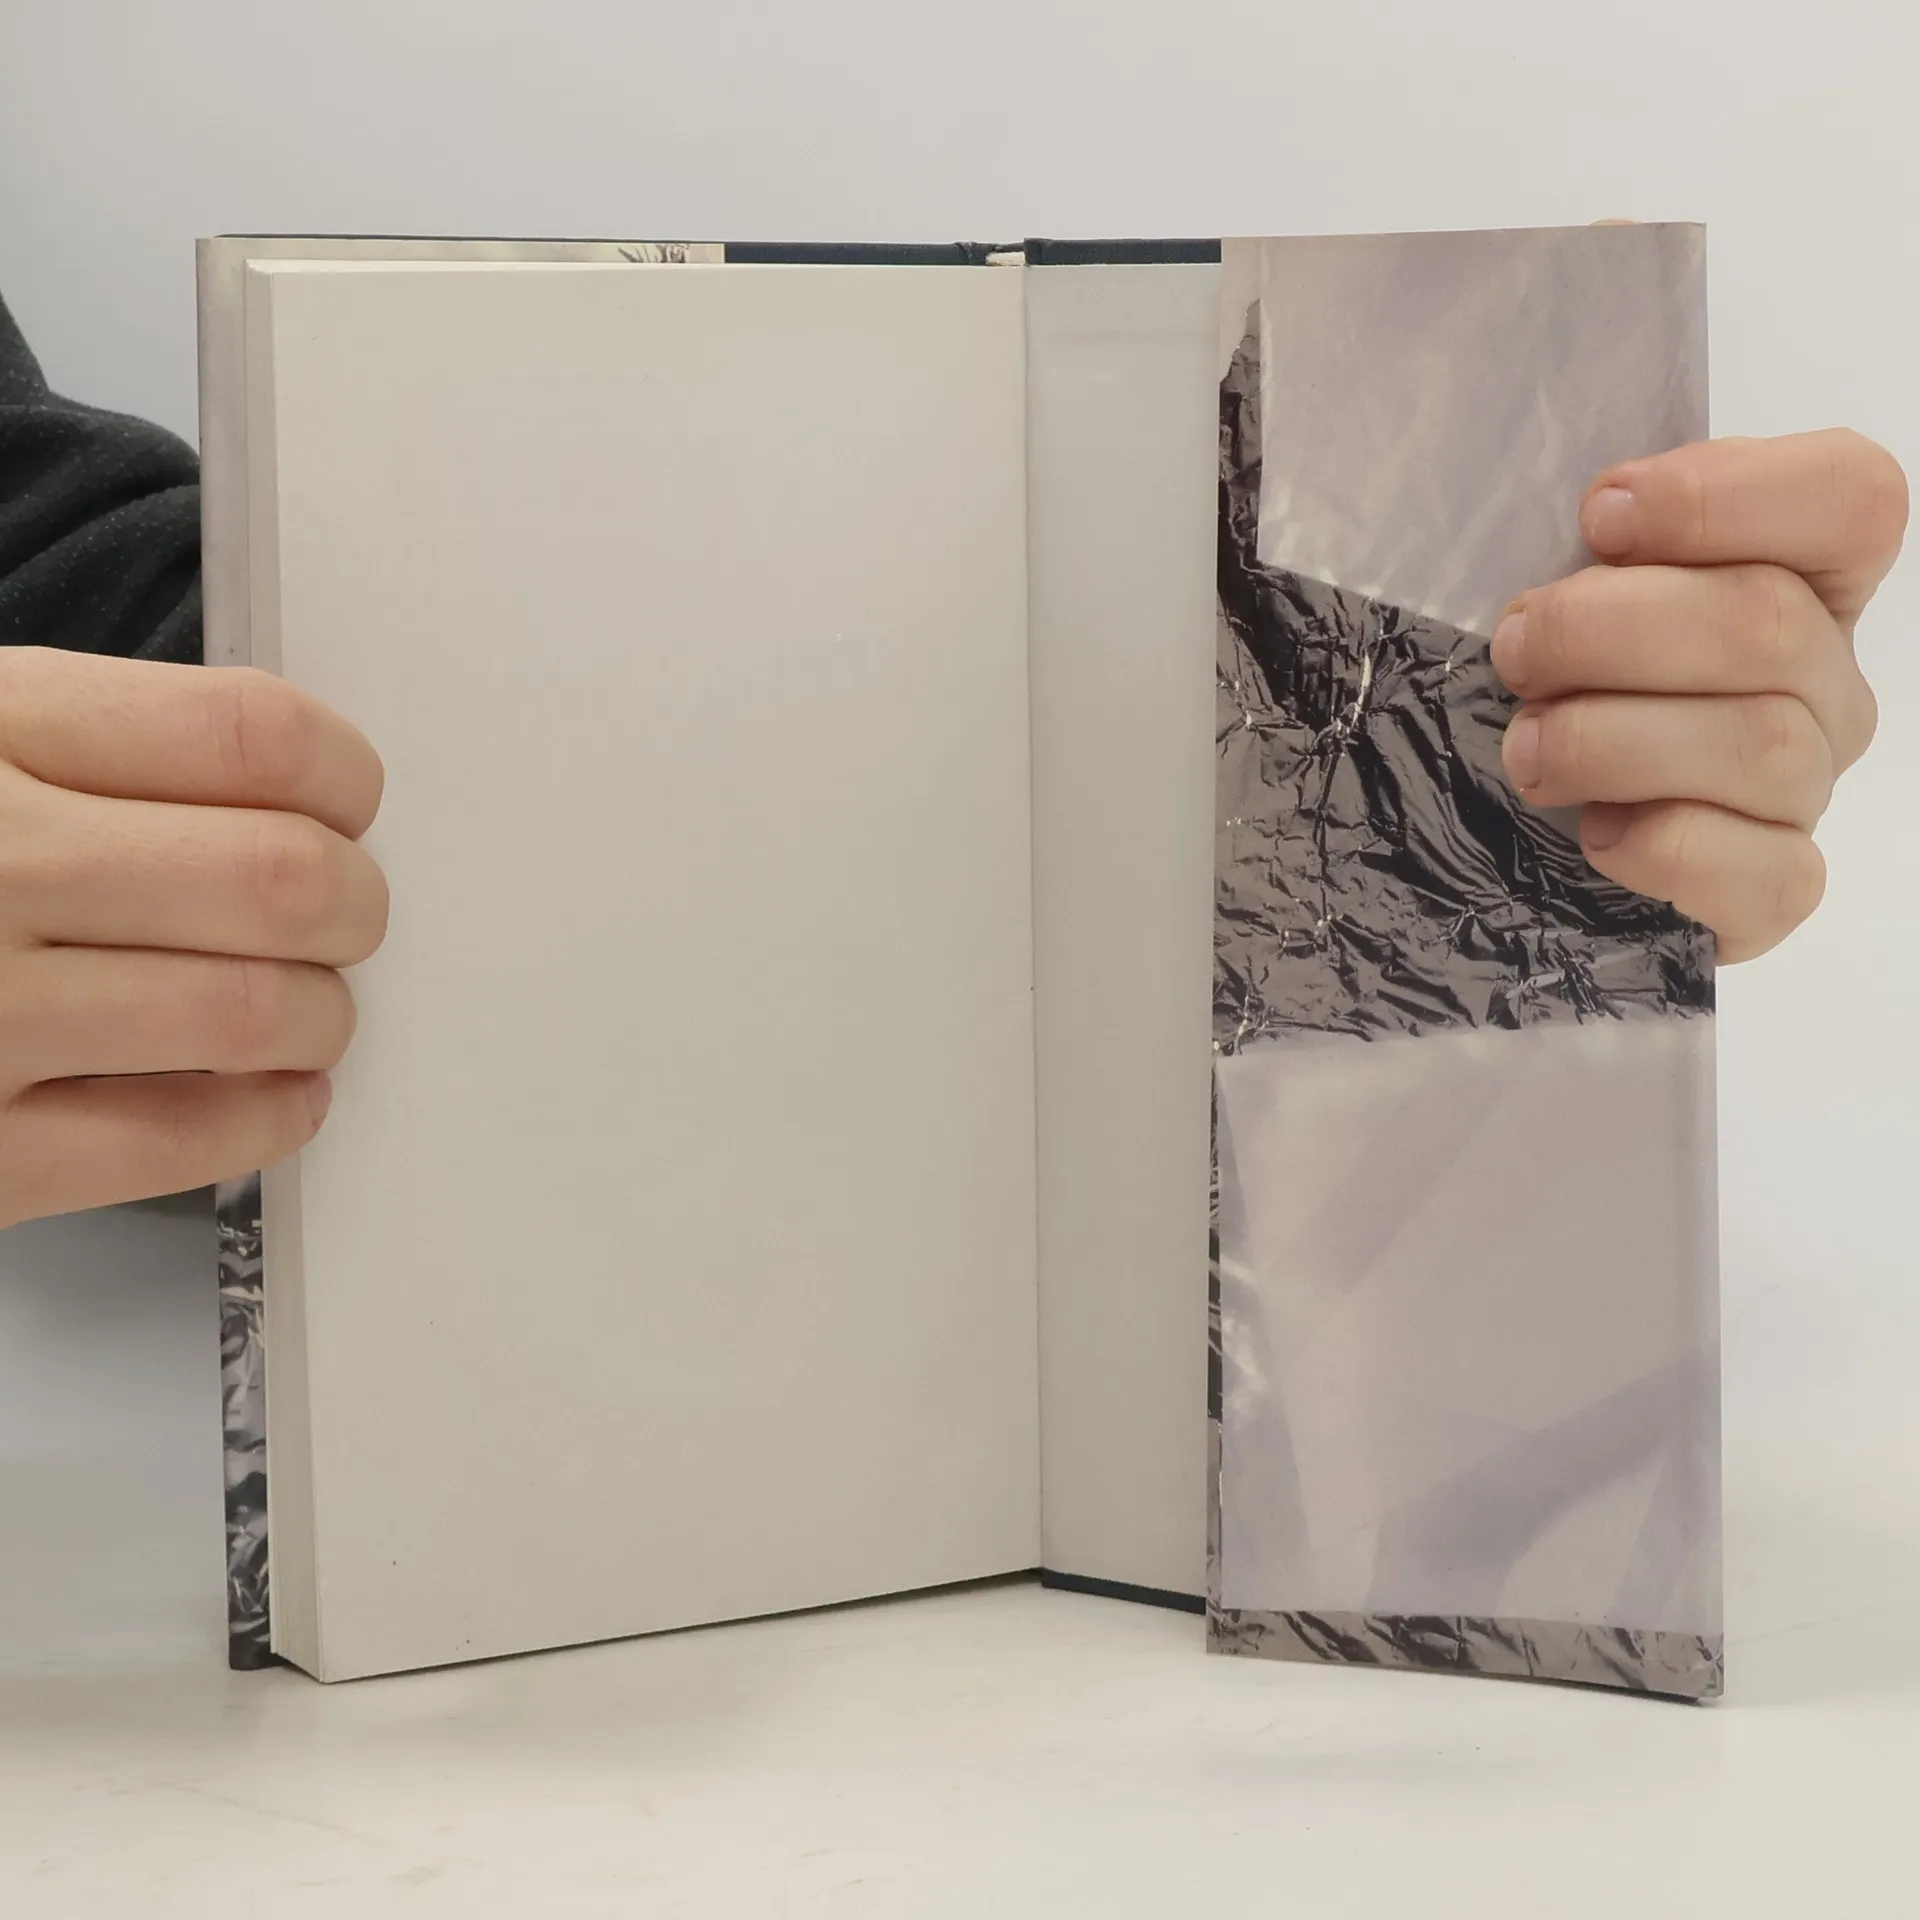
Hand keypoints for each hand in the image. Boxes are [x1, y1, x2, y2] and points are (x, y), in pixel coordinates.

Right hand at [0, 648, 386, 1224]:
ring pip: (254, 1012)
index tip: (347, 803)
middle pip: (281, 879)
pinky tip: (277, 1093)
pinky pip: (177, 1145)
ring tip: (303, 1007)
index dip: (343, 775)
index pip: (251, 733)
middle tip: (342, 915)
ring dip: (319, 1014)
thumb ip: (88, 746)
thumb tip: (295, 787)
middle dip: (351, 904)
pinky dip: (266, 1118)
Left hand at [1493, 430, 1907, 960]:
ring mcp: (1806, 791)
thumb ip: (1595, 544)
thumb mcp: (1567, 587)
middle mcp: (1823, 682)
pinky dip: (1665, 850)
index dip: (1723, 495)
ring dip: (1612, 739)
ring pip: (1762, 745)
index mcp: (1800, 579)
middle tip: (1514, 651)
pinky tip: (1595, 835)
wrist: (1526, 837)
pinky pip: (1765, 873)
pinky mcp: (1772, 893)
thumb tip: (1589, 510)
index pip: (1849, 498)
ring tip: (1524, 748)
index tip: (1598, 516)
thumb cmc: (1552, 684)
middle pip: (1768, 623)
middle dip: (1609, 630)